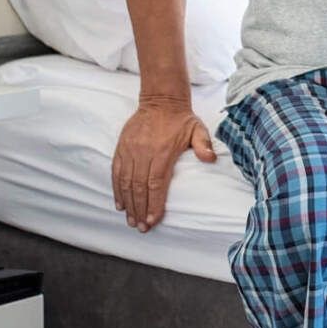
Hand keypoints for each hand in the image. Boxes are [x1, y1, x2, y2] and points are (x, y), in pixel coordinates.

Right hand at [111, 95, 216, 231]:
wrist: (160, 100)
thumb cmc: (181, 119)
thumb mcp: (198, 129)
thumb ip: (203, 145)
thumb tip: (210, 159)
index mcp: (163, 152)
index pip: (156, 184)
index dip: (154, 204)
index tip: (153, 221)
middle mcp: (144, 153)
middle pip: (139, 187)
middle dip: (140, 210)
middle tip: (141, 227)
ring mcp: (130, 150)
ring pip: (125, 182)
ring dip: (128, 203)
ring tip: (131, 220)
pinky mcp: (122, 148)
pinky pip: (116, 171)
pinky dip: (116, 189)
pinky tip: (119, 203)